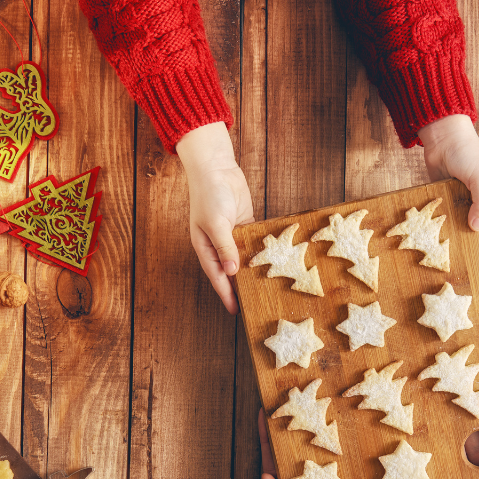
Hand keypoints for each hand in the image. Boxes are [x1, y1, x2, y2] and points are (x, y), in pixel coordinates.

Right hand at [176, 122, 254, 314]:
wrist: (216, 168)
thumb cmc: (210, 195)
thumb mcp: (216, 223)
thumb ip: (224, 247)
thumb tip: (232, 271)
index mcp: (205, 247)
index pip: (217, 277)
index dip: (226, 294)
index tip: (235, 311)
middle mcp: (218, 244)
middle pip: (230, 271)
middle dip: (240, 286)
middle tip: (255, 303)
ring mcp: (232, 235)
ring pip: (243, 258)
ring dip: (252, 270)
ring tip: (266, 286)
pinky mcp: (244, 224)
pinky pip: (252, 243)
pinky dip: (260, 252)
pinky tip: (272, 262)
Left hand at [257, 410, 376, 478]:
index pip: (275, 470)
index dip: (270, 444)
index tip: (266, 414)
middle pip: (305, 461)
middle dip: (302, 434)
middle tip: (301, 402)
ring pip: (333, 469)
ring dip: (331, 445)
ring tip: (330, 413)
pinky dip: (360, 470)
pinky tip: (359, 446)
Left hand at [419, 114, 478, 265]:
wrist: (444, 136)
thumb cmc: (468, 154)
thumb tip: (476, 228)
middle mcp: (478, 202)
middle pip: (478, 233)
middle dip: (474, 250)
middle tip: (466, 270)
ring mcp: (461, 200)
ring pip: (460, 227)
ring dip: (456, 241)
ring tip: (449, 260)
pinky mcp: (444, 197)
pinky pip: (445, 217)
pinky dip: (442, 229)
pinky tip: (434, 241)